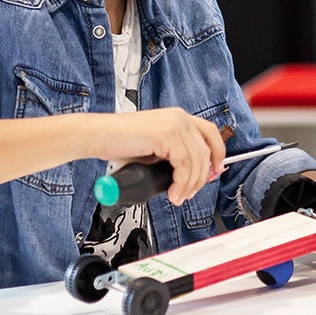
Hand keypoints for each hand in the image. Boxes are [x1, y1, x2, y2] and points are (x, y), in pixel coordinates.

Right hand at [92, 107, 227, 205]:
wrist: (97, 136)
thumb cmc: (119, 142)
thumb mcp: (154, 147)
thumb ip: (172, 154)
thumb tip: (190, 174)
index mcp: (178, 117)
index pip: (210, 133)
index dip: (218, 154)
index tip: (215, 171)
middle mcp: (179, 118)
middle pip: (206, 150)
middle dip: (201, 176)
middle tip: (190, 192)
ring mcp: (174, 124)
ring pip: (197, 161)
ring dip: (190, 184)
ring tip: (178, 197)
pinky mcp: (167, 135)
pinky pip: (185, 164)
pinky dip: (181, 183)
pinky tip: (173, 192)